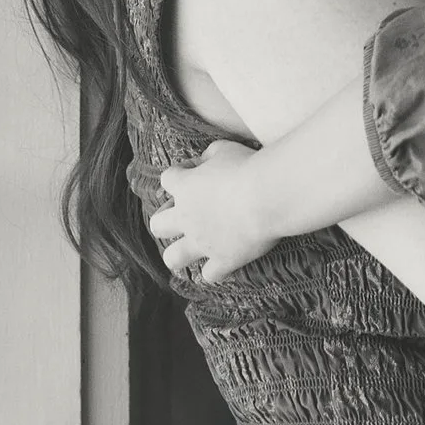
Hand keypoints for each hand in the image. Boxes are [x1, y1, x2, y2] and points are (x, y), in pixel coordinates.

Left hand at [150, 140, 283, 287]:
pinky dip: (216, 270)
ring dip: (179, 254)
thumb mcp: (225, 149)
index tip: (197, 172)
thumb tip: (206, 161)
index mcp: (184, 187)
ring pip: (172, 257)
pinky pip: (210, 275)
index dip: (180, 175)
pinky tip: (225, 261)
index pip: (167, 180)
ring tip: (193, 248)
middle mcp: (186, 217)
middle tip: (187, 215)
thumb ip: (210, 156)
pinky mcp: (223, 260)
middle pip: (157, 225)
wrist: (266, 197)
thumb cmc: (247, 167)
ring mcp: (202, 242)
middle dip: (167, 221)